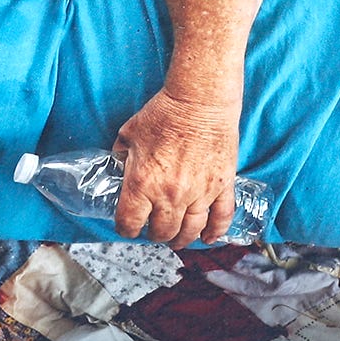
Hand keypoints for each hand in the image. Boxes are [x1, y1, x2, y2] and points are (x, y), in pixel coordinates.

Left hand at [112, 89, 240, 246]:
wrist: (199, 100)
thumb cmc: (164, 113)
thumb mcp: (129, 134)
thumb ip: (121, 157)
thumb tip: (118, 169)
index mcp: (142, 183)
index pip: (129, 223)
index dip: (126, 228)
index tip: (129, 226)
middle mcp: (170, 194)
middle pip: (161, 232)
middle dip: (154, 234)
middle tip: (154, 230)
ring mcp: (199, 193)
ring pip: (190, 231)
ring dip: (181, 239)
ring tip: (177, 239)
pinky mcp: (221, 186)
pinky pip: (221, 217)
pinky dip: (215, 232)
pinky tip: (209, 237)